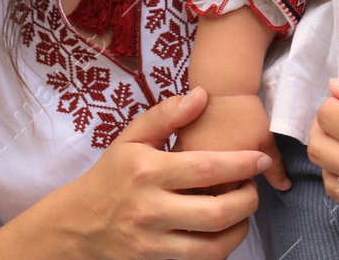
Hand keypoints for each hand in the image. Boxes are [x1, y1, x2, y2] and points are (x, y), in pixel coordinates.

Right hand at [9, 88, 265, 259]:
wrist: (78, 223)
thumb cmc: (112, 175)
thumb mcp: (132, 137)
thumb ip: (166, 114)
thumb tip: (201, 95)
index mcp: (148, 172)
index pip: (206, 169)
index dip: (241, 165)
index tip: (260, 158)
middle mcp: (150, 209)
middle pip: (215, 213)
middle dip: (247, 201)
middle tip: (253, 188)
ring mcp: (152, 242)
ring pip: (212, 247)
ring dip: (239, 229)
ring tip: (242, 211)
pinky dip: (220, 248)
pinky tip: (223, 231)